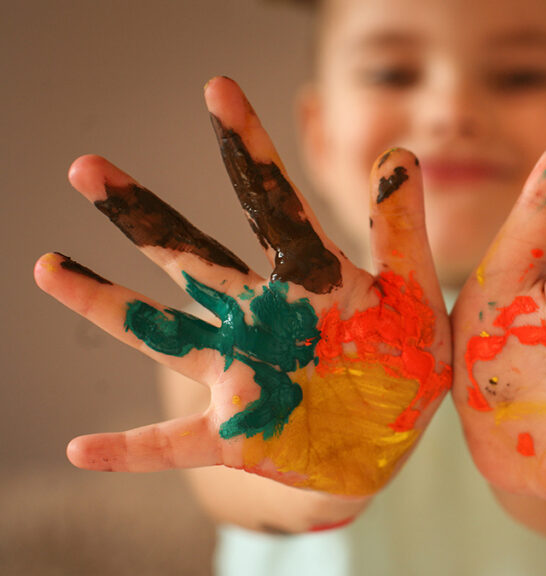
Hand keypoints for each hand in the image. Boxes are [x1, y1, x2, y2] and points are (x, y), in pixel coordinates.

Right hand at [34, 77, 450, 500]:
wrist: (393, 439)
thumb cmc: (406, 361)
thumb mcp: (414, 295)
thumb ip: (401, 231)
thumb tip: (400, 150)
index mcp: (308, 279)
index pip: (271, 203)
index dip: (247, 149)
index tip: (218, 88)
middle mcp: (260, 317)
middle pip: (192, 258)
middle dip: (143, 215)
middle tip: (87, 168)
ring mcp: (242, 373)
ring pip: (163, 334)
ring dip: (107, 305)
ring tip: (48, 267)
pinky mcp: (238, 432)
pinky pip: (173, 442)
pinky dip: (130, 449)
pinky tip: (81, 447)